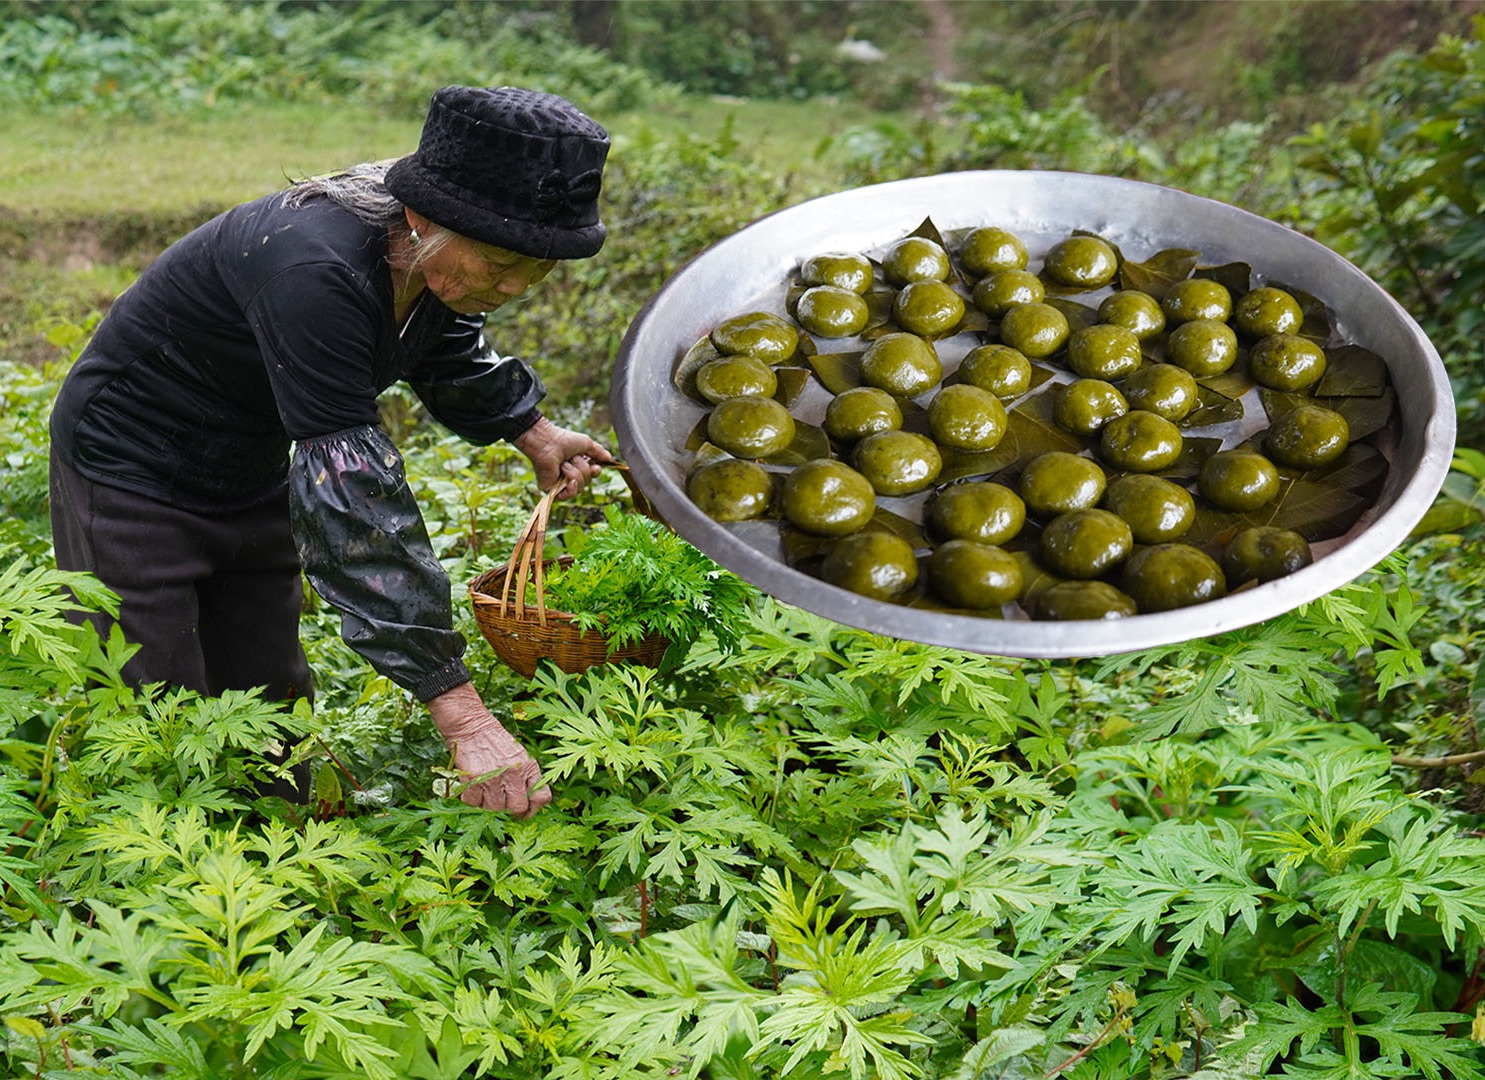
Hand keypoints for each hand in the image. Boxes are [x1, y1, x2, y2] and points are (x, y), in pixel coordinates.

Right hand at [427, 683, 551, 816]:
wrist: (471, 725)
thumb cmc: (495, 741)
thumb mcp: (518, 754)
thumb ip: (525, 776)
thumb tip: (528, 803)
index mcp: (528, 766)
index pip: (542, 797)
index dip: (534, 809)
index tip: (526, 812)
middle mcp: (514, 773)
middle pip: (517, 807)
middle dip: (509, 809)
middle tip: (501, 802)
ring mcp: (494, 776)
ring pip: (494, 807)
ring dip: (488, 803)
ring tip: (485, 789)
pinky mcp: (474, 778)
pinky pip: (474, 802)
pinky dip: (471, 799)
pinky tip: (472, 787)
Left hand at [512, 416, 612, 498]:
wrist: (548, 442)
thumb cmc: (564, 440)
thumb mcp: (587, 444)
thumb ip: (599, 452)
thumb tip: (610, 459)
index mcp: (577, 465)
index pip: (591, 475)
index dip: (595, 472)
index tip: (595, 466)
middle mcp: (569, 475)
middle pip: (587, 482)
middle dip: (583, 469)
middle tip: (572, 458)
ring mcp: (560, 484)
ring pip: (580, 488)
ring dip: (574, 473)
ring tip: (564, 463)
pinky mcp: (553, 490)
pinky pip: (570, 494)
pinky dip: (571, 485)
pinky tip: (566, 477)